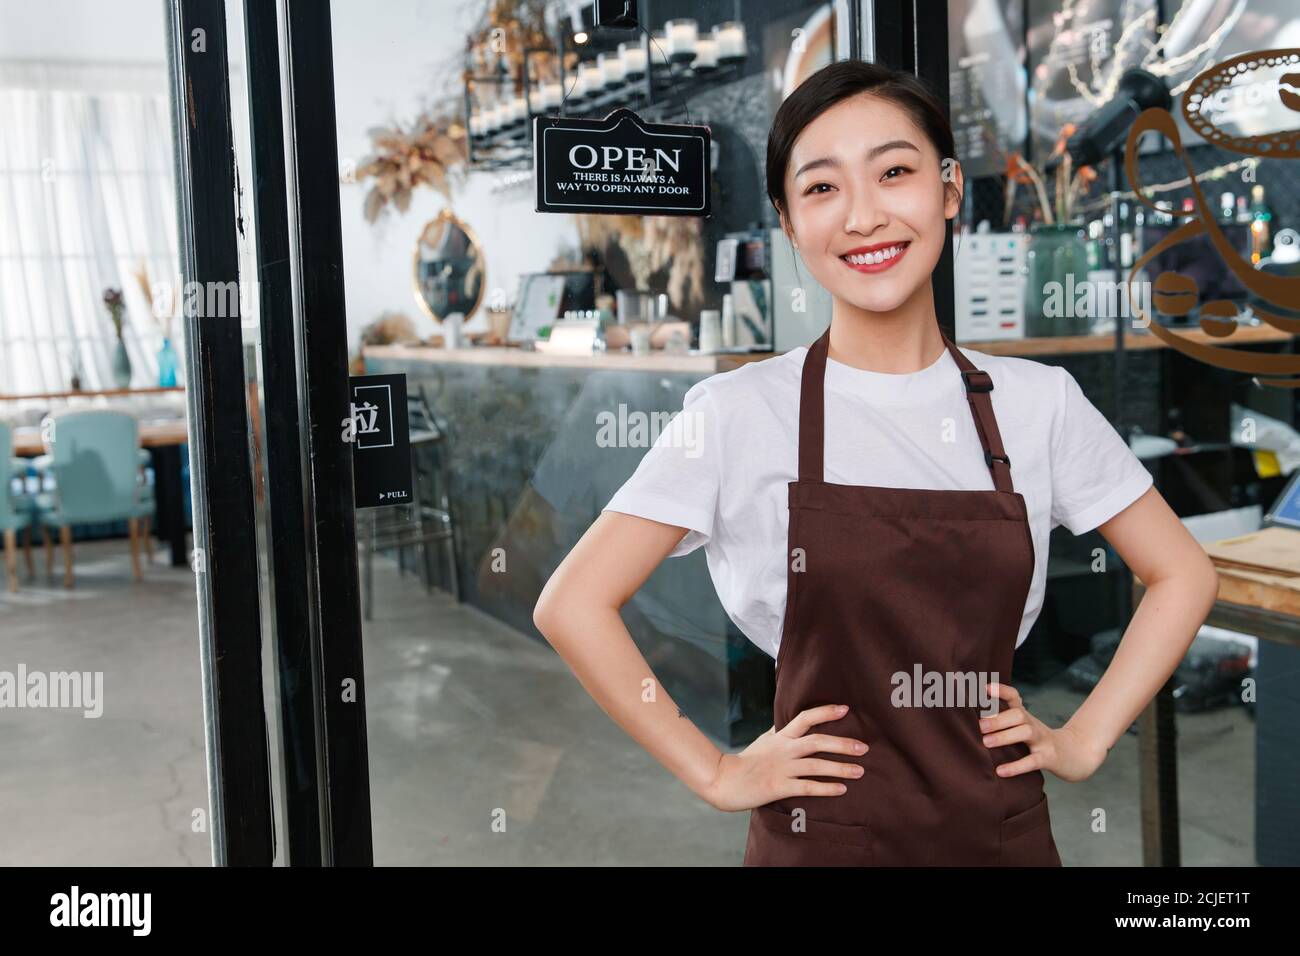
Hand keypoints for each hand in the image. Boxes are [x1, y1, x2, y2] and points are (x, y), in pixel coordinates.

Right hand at [702, 703, 867, 811]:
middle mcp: (784, 750)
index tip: (846, 709)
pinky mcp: (779, 787)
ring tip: (860, 771)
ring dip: (840, 768)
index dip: (825, 712)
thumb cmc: (745, 760)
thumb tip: (787, 720)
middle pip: (817, 742)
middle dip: (842, 744)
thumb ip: (778, 731)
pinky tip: (841, 790)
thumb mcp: (763, 741)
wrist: (724, 780)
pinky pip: (807, 787)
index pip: (805, 718)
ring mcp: (782, 769)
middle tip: (864, 747)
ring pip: (816, 766)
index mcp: (781, 737)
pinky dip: (825, 788)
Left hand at [979, 682, 1105, 782]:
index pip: (1014, 697)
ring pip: (1026, 732)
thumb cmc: (1039, 741)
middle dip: (998, 719)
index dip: (1001, 690)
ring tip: (986, 742)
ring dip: (1004, 736)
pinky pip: (1032, 761)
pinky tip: (1000, 771)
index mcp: (1025, 717)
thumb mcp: (1023, 727)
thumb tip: (974, 721)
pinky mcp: (1048, 758)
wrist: (1074, 755)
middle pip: (1018, 715)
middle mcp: (1033, 725)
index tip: (985, 688)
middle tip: (979, 726)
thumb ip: (1003, 722)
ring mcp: (1043, 741)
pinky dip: (1016, 766)